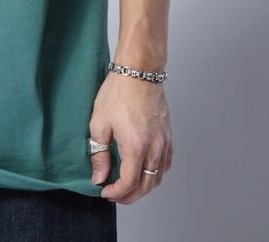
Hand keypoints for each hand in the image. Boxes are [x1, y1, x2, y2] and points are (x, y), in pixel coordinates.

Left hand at [88, 71, 172, 204]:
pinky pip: (166, 164)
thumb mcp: (99, 122)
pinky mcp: (169, 136)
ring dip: (144, 187)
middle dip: (129, 195)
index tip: (104, 191)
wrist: (139, 72)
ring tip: (127, 185)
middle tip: (114, 194)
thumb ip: (99, 153)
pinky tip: (144, 170)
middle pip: (146, 186)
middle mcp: (155, 148)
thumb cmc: (118, 92)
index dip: (116, 193)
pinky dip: (155, 174)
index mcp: (136, 146)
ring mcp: (164, 143)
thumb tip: (99, 177)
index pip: (129, 183)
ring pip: (159, 178)